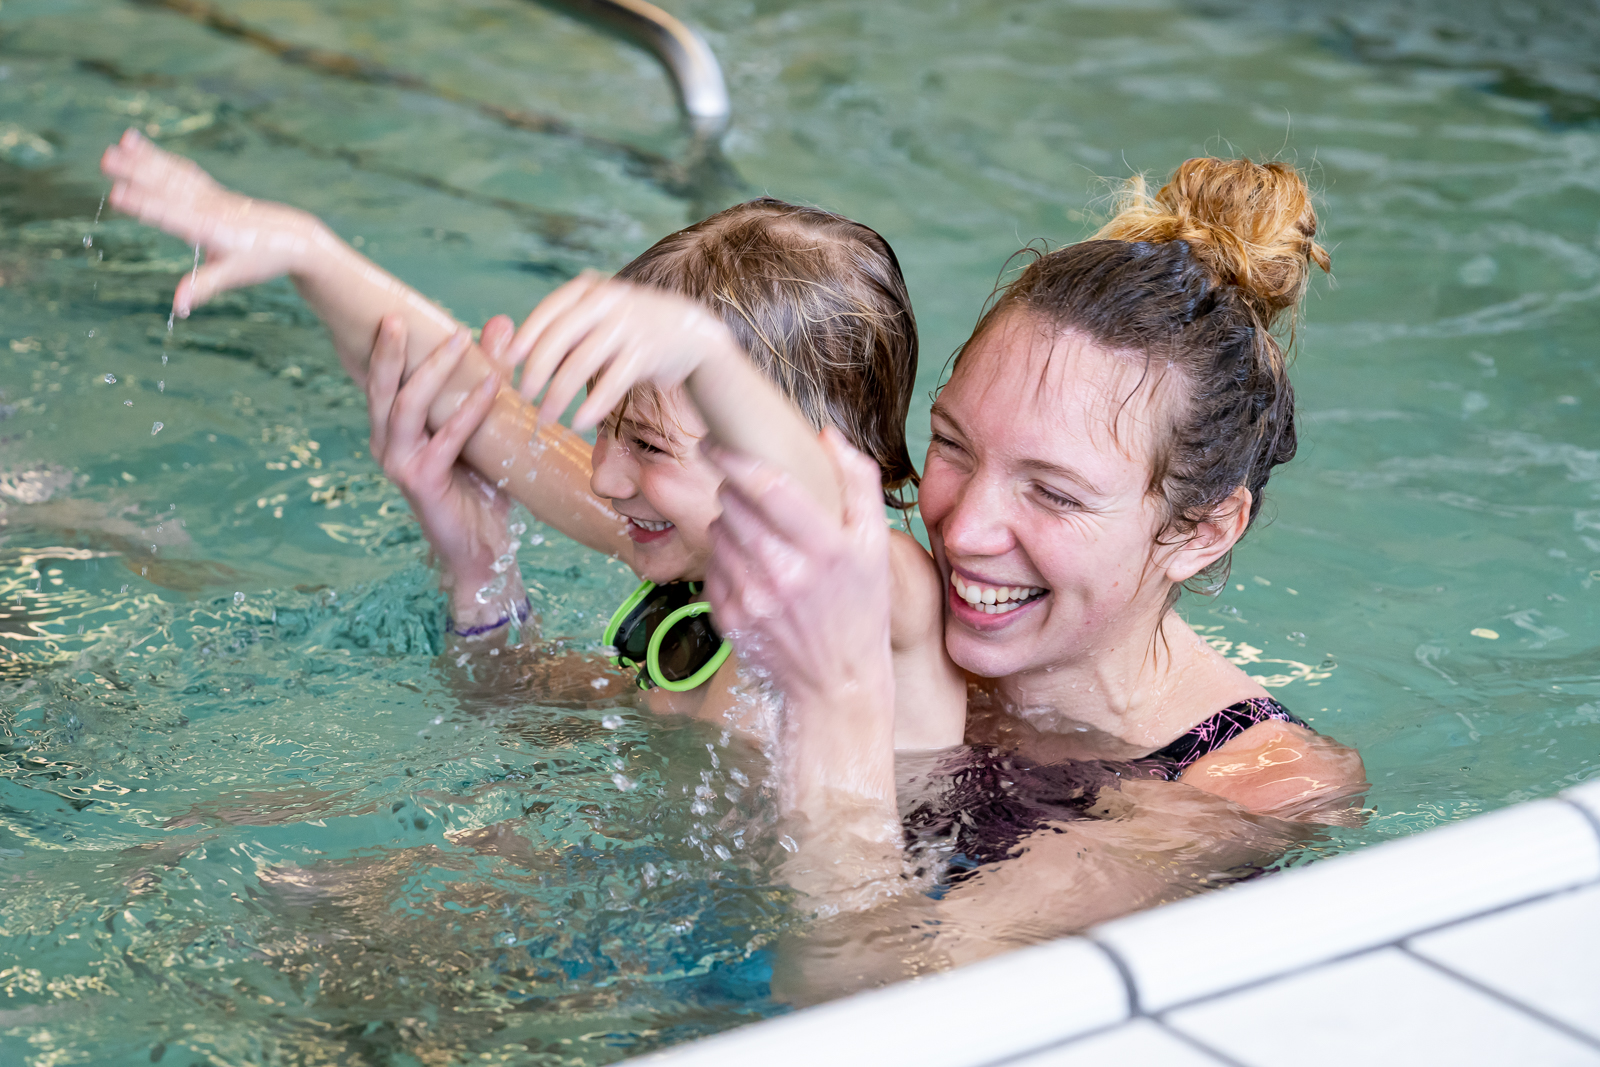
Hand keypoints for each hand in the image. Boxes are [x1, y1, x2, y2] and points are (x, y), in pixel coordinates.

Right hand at [101, 128, 329, 320]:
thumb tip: (177, 307)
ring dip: (144, 159)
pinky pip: (182, 171)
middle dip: (137, 173)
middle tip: (105, 160)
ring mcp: (211, 196)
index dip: (145, 206)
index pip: (172, 216)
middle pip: (168, 188)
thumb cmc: (263, 260)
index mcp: (212, 229)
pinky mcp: (213, 191)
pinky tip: (140, 145)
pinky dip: (161, 158)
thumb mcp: (233, 276)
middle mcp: (209, 208)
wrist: (294, 239)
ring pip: (173, 174)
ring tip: (118, 143)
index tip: (116, 195)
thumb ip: (203, 287)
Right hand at [367, 316, 520, 624]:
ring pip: (405, 407)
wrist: (483, 548)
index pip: (383, 380)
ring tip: (456, 340)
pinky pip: (446, 438)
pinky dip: (469, 409)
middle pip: (381, 388)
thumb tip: (497, 322)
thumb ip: (487, 373)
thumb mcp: (484, 424)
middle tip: (398, 315)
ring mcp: (400, 464)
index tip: (396, 307)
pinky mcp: (422, 482)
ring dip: (432, 371)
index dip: (385, 346)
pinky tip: (491, 385)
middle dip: (388, 351)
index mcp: (394, 430)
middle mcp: (387, 444)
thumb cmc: (481, 486)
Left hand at [500, 272, 740, 430]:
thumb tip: (513, 350)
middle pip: (558, 339)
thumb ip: (564, 326)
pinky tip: (579, 423)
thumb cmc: (631, 328)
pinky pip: (611, 382)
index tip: (511, 363)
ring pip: (581, 363)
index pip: (548, 311)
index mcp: (589, 289)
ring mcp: (628, 325)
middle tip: (524, 397)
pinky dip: (592, 405)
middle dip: (536, 372)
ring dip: (558, 395)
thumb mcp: (599, 314)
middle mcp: (607, 301)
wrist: (691, 331)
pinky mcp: (645, 352)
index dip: (525, 337)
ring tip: (546, 418)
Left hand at [704, 429, 897, 815]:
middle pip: (735, 505)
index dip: (734, 458)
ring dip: (730, 524)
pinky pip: (713, 566)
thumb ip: (858, 483)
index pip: (767, 486)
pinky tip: (753, 571)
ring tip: (760, 539)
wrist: (837, 684)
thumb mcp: (876, 547)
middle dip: (735, 490)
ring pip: (718, 531)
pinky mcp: (730, 617)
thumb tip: (828, 435)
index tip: (716, 442)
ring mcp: (754, 598)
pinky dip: (727, 559)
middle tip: (749, 494)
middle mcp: (785, 572)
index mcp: (826, 548)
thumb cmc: (861, 610)